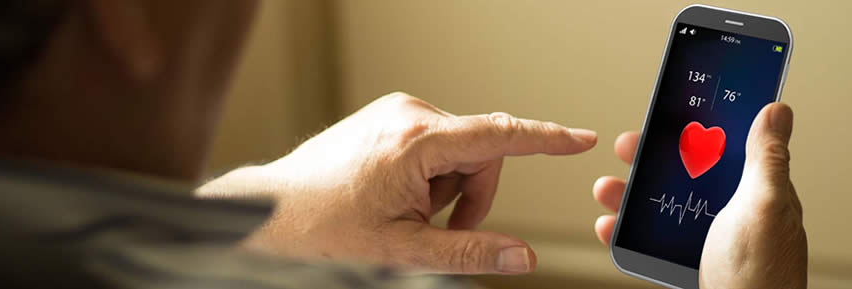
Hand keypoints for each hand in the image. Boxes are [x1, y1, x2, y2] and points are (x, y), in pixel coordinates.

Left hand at [198, 92, 597, 273]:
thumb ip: (469, 253)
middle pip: (480, 154)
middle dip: (471, 197)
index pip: (498, 135)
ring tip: (407, 213)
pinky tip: (398, 196)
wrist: (271, 212)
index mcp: (415, 142)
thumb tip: (522, 256)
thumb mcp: (402, 252)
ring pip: (458, 153)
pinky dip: (431, 176)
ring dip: (447, 189)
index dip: (545, 138)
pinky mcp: (388, 118)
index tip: (580, 139)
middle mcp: (408, 114)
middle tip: (438, 229)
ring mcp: (396, 112)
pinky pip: (434, 146)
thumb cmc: (323, 229)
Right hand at [592, 103, 806, 287]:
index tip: (668, 112)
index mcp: (757, 193)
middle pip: (684, 173)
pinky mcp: (687, 263)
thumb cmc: (760, 277)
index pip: (725, 146)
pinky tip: (609, 227)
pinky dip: (624, 232)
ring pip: (660, 206)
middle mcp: (733, 214)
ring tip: (607, 189)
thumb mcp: (763, 206)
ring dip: (627, 194)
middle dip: (650, 158)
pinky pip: (649, 240)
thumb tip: (775, 111)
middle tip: (627, 146)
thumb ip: (765, 159)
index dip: (696, 125)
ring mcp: (708, 240)